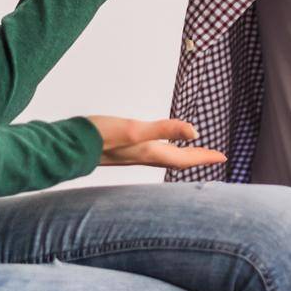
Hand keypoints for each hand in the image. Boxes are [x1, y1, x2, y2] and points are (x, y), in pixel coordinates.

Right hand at [85, 115, 226, 169]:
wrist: (67, 145)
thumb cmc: (99, 137)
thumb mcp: (134, 129)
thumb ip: (164, 129)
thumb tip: (195, 132)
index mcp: (150, 152)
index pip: (184, 159)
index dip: (204, 157)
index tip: (223, 157)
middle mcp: (143, 156)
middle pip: (177, 161)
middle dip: (197, 158)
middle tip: (214, 156)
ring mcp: (131, 155)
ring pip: (165, 158)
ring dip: (182, 156)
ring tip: (192, 152)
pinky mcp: (121, 150)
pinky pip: (151, 153)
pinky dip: (163, 150)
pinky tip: (158, 144)